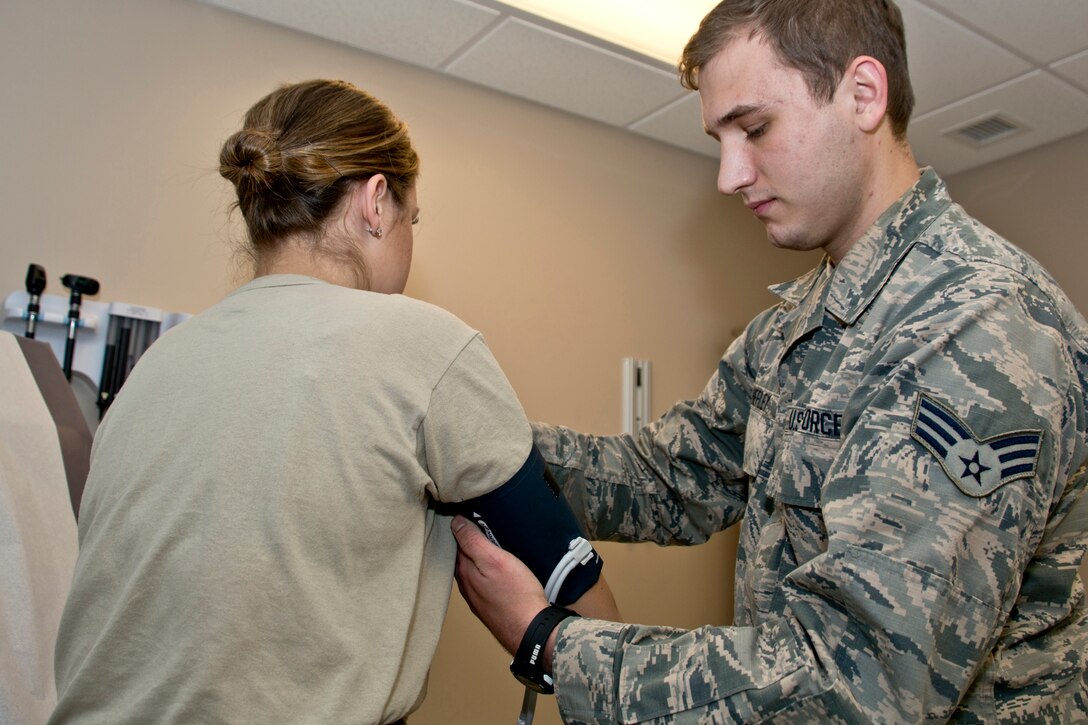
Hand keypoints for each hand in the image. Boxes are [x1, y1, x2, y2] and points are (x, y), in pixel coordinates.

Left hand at [452, 515, 548, 655]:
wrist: (532, 631)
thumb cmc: (517, 596)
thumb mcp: (495, 560)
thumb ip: (473, 541)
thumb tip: (456, 522)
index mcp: (464, 571)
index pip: (455, 542)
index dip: (462, 525)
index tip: (469, 512)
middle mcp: (466, 586)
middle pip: (463, 556)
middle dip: (469, 541)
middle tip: (481, 524)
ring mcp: (478, 597)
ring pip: (473, 570)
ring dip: (478, 557)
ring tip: (490, 542)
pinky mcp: (490, 606)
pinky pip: (483, 582)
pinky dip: (486, 571)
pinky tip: (497, 569)